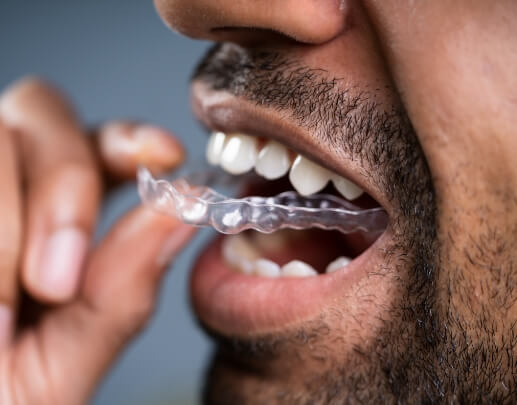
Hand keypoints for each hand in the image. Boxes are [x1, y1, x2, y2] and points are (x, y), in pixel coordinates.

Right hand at [0, 78, 194, 403]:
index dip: (131, 138)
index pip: (97, 146)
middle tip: (56, 281)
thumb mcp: (62, 365)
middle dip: (64, 185)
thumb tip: (184, 210)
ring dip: (5, 228)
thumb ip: (122, 291)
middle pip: (43, 111)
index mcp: (50, 220)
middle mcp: (5, 190)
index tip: (166, 153)